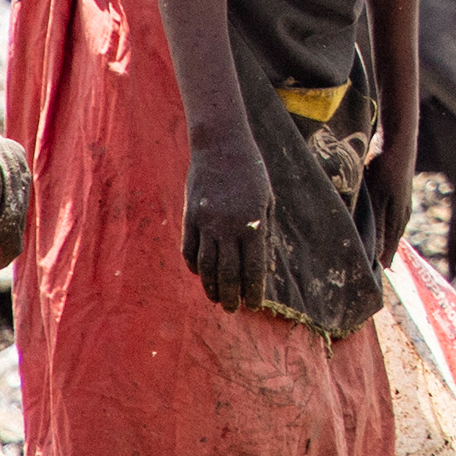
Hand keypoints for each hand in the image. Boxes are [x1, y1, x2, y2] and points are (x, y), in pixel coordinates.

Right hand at [180, 130, 274, 313]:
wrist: (220, 146)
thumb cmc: (251, 172)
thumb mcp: (266, 200)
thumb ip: (263, 231)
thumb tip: (261, 265)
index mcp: (252, 224)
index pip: (253, 268)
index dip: (254, 290)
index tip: (255, 305)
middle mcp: (228, 227)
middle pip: (228, 273)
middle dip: (232, 295)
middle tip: (234, 309)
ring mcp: (206, 223)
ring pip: (206, 266)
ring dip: (212, 287)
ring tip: (218, 299)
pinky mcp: (189, 218)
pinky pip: (189, 250)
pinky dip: (194, 267)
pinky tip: (201, 276)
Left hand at [355, 156, 409, 270]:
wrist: (399, 139)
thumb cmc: (384, 167)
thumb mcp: (376, 198)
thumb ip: (377, 227)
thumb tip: (377, 256)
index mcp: (397, 218)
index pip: (388, 248)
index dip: (381, 262)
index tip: (373, 278)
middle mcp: (403, 212)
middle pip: (392, 240)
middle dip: (385, 253)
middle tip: (378, 269)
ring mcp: (404, 200)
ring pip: (394, 227)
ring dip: (387, 239)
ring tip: (382, 251)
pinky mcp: (401, 189)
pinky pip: (395, 214)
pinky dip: (389, 225)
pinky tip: (385, 223)